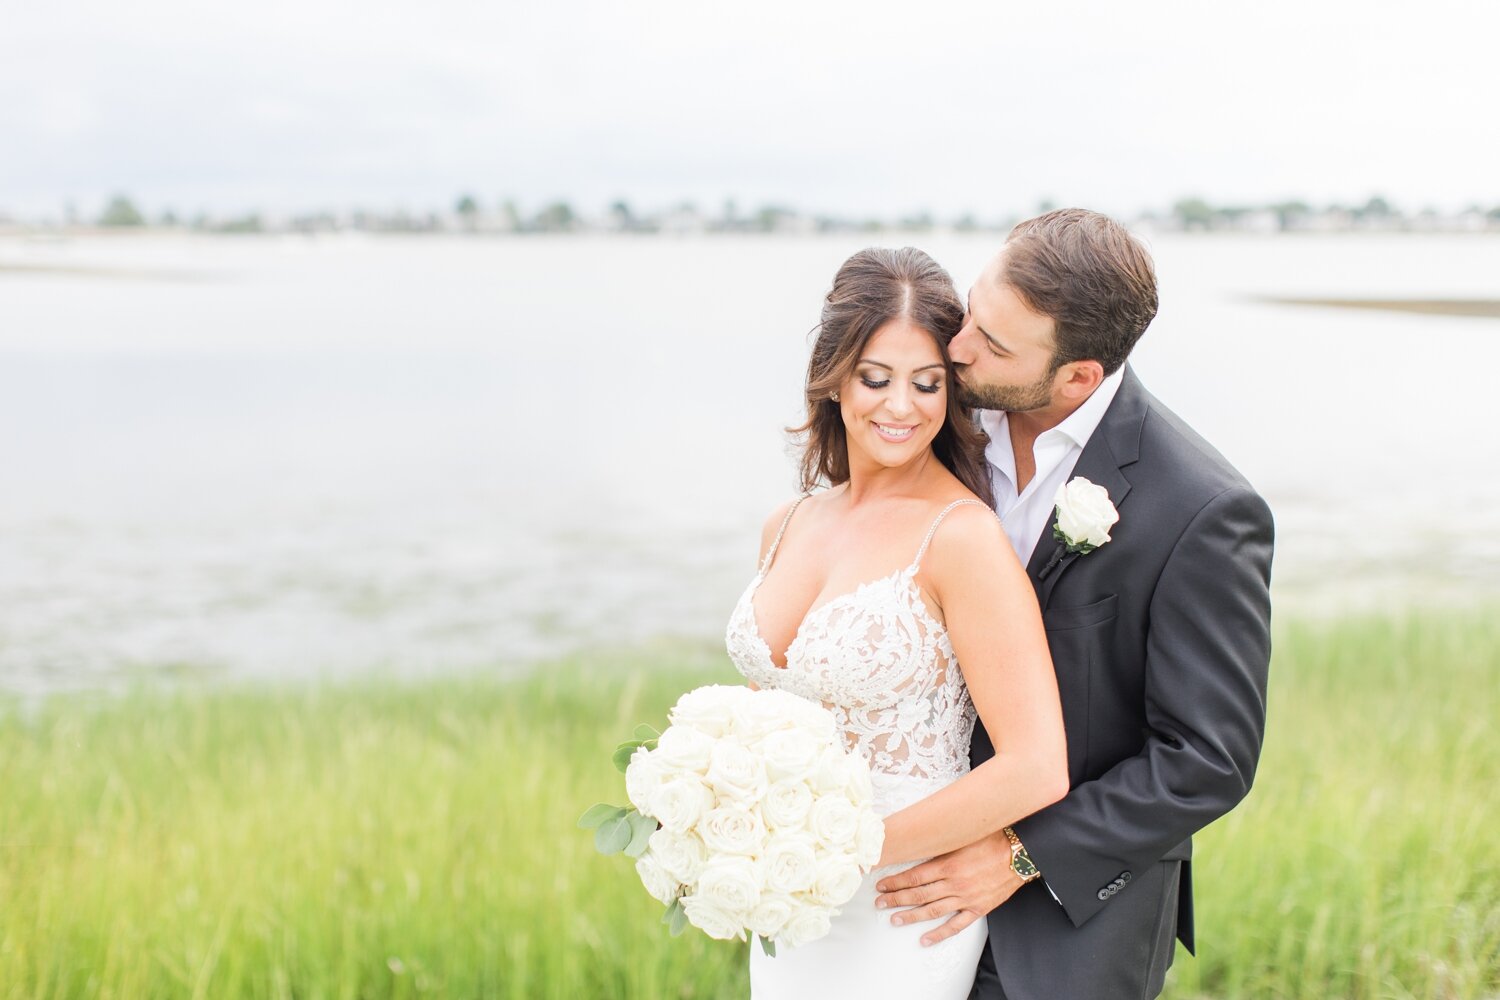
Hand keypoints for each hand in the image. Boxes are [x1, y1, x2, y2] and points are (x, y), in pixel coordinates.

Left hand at [873, 829, 1022, 945]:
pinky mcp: (977, 909)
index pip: (913, 876)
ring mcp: (965, 898)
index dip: (895, 882)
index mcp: (947, 864)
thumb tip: (917, 844)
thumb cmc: (991, 840)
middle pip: (917, 894)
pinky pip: (955, 925)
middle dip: (895, 898)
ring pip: (932, 910)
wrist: (1019, 854)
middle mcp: (953, 883)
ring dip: (911, 916)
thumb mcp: (961, 837)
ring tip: (895, 919)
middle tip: (880, 903)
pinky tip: (925, 939)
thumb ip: (940, 846)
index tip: (881, 885)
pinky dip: (939, 933)